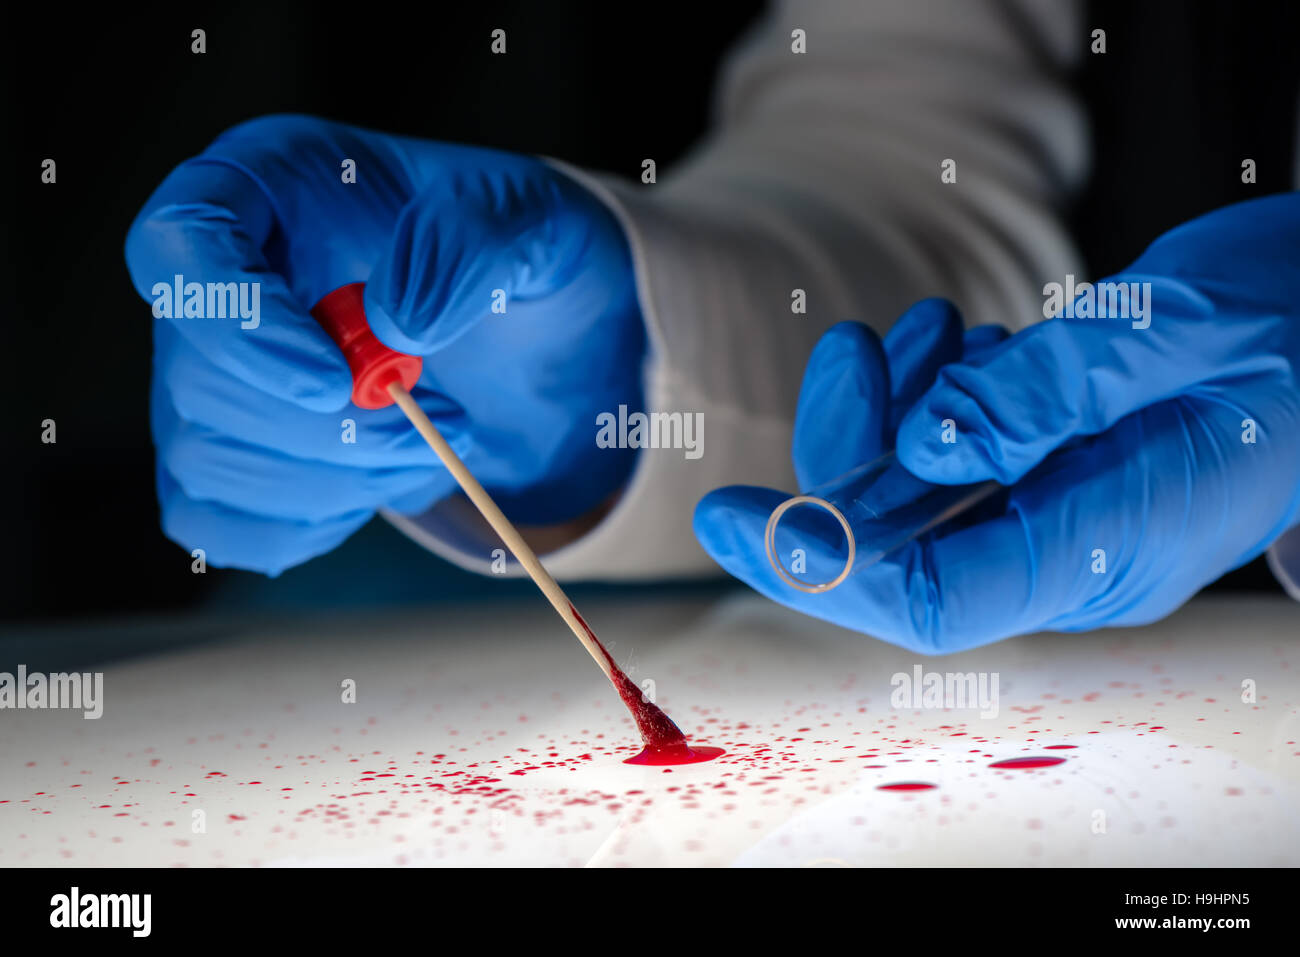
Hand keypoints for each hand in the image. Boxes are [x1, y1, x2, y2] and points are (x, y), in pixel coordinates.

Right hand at [125, 114, 643, 573]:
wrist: (516, 321)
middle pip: (200, 381)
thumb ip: (469, 247)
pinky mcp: (226, 450)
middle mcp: (216, 280)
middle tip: (439, 428)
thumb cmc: (502, 251)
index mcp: (264, 186)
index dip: (238, 327)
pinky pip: (217, 520)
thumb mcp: (528, 219)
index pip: (178, 245)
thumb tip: (395, 324)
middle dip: (330, 432)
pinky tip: (377, 484)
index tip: (334, 382)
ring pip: (207, 460)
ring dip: (334, 483)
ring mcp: (209, 373)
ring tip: (428, 450)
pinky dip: (303, 527)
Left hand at [694, 193, 1299, 651]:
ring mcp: (1066, 519)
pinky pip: (963, 463)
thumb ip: (1038, 396)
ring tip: (937, 331)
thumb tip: (919, 445)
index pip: (933, 601)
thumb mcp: (1167, 335)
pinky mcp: (1060, 479)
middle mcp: (1076, 554)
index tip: (729, 516)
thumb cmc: (1285, 320)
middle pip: (906, 545)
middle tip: (852, 352)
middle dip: (853, 452)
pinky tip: (969, 345)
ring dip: (899, 415)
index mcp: (1110, 545)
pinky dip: (940, 404)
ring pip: (926, 498)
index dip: (820, 569)